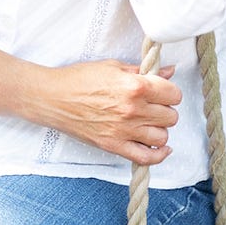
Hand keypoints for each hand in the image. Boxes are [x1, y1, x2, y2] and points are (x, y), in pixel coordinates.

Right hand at [34, 60, 182, 165]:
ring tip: (147, 123)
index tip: (162, 92)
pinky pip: (147, 157)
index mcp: (134, 86)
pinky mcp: (114, 146)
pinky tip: (159, 147)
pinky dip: (158, 155)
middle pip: (171, 116)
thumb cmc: (78, 79)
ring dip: (158, 129)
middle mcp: (133, 109)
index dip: (169, 92)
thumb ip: (142, 71)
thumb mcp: (112, 67)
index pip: (173, 94)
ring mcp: (124, 130)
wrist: (52, 97)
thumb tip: (169, 71)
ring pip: (162, 136)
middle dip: (164, 110)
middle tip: (152, 106)